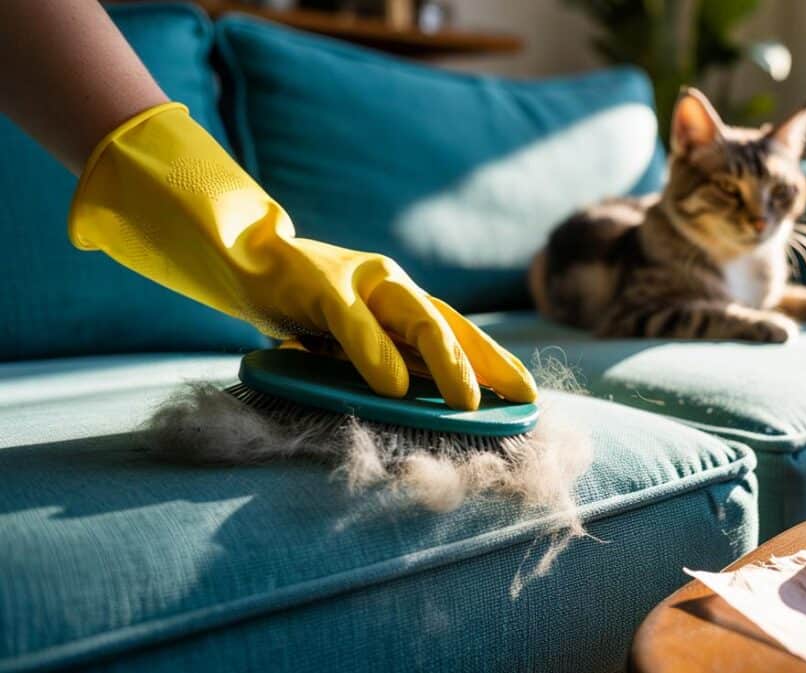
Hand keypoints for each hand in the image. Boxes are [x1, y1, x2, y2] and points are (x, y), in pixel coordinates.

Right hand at [69, 103, 535, 409]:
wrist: (240, 257)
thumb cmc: (302, 306)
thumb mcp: (353, 339)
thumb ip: (388, 359)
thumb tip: (428, 402)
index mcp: (402, 300)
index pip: (461, 331)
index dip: (496, 363)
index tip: (529, 397)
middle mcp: (391, 286)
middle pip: (451, 323)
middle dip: (489, 362)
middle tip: (518, 399)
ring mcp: (357, 281)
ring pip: (415, 318)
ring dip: (445, 360)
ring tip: (466, 400)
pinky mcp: (319, 285)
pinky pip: (353, 323)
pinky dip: (375, 355)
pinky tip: (393, 387)